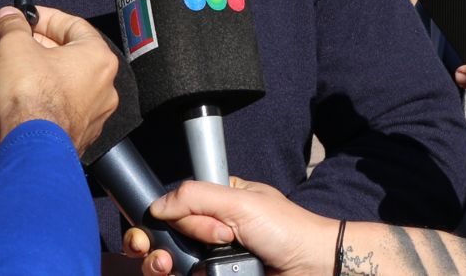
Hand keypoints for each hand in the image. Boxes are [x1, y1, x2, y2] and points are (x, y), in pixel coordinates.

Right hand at [0, 4, 117, 152]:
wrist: (30, 148)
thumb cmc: (32, 96)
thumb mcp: (14, 45)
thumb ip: (12, 25)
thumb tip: (9, 16)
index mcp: (98, 58)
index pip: (72, 24)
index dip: (43, 17)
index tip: (23, 18)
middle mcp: (102, 86)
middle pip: (60, 55)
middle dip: (25, 50)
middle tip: (4, 47)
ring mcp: (90, 114)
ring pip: (51, 83)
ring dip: (21, 75)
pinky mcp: (74, 135)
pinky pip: (50, 108)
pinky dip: (28, 100)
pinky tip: (2, 99)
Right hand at [124, 178, 335, 275]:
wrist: (314, 267)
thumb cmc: (288, 230)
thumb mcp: (239, 202)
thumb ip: (195, 197)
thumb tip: (156, 206)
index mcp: (217, 201)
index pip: (174, 206)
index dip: (162, 218)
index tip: (151, 229)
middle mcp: (212, 229)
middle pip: (169, 238)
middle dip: (168, 244)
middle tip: (183, 247)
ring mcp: (215, 258)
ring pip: (175, 264)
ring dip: (175, 264)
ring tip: (192, 264)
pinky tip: (198, 274)